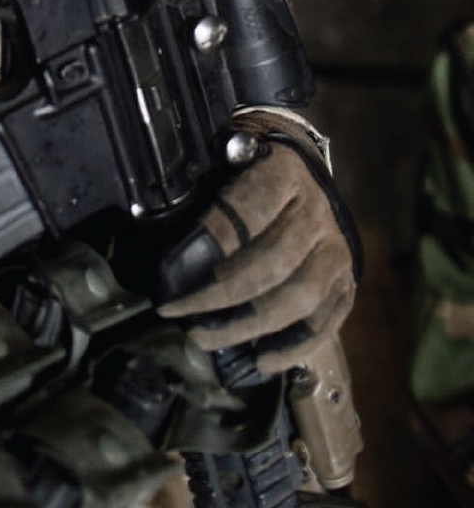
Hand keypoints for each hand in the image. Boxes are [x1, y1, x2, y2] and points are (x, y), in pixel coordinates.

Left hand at [156, 111, 361, 373]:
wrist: (305, 166)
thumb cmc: (254, 165)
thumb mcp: (227, 159)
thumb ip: (206, 194)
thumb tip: (174, 249)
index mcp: (283, 174)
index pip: (246, 214)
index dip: (209, 247)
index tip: (173, 278)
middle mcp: (316, 214)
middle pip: (272, 264)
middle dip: (222, 299)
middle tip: (184, 319)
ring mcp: (336, 250)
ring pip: (299, 299)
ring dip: (249, 327)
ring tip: (208, 339)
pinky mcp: (346, 281)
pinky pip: (325, 323)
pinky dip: (293, 347)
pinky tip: (260, 361)